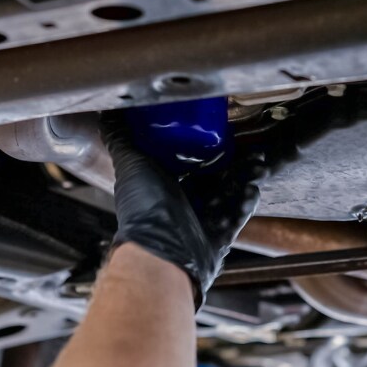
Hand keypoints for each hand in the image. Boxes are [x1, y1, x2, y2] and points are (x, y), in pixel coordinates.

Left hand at [100, 114, 261, 306]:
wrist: (162, 252)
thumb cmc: (144, 210)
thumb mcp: (130, 163)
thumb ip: (120, 138)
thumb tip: (109, 114)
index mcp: (166, 184)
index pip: (192, 161)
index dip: (209, 148)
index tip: (224, 133)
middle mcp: (184, 202)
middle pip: (216, 177)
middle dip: (235, 163)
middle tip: (250, 150)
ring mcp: (203, 220)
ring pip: (231, 194)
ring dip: (245, 180)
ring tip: (258, 168)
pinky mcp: (219, 237)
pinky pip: (238, 216)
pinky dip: (246, 204)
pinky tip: (252, 190)